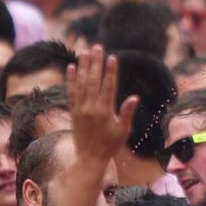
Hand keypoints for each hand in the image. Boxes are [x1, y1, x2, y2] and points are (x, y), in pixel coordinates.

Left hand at [66, 45, 138, 162]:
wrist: (89, 158)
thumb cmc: (110, 144)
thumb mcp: (123, 131)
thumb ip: (127, 113)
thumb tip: (134, 97)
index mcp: (105, 111)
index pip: (108, 86)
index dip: (110, 71)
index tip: (112, 57)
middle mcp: (90, 108)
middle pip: (93, 81)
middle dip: (96, 63)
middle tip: (97, 47)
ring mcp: (80, 109)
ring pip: (81, 84)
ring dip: (84, 67)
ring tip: (85, 52)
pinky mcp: (73, 111)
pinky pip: (71, 92)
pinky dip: (71, 79)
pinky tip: (72, 67)